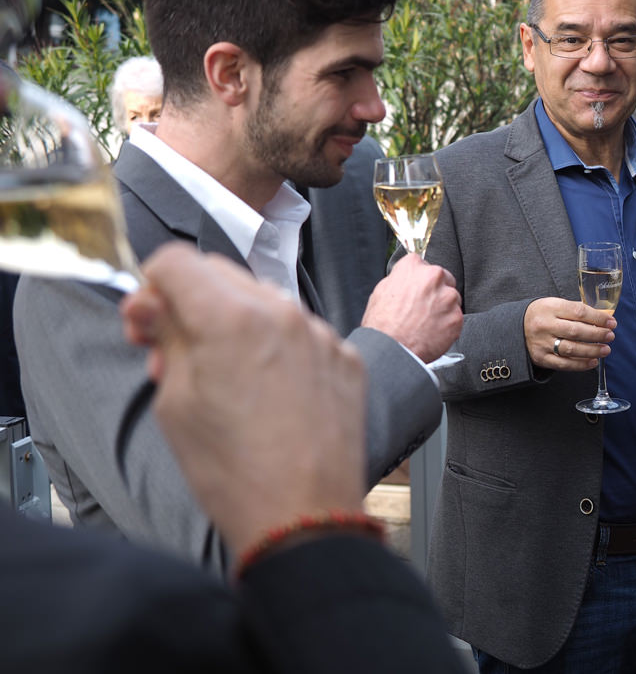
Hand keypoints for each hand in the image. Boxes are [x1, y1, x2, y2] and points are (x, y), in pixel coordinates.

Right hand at [121, 244, 366, 557]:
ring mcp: (321, 333)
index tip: (147, 321)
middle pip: (221, 274)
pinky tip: (266, 392)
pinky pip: (301, 332)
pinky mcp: (345, 357)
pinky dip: (277, 347)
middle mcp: (283, 312)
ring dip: (235, 322)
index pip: (177, 261)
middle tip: (173, 352)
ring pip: (264, 300)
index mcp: (232, 317)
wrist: (304, 517)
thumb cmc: (234, 471)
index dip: (151, 287)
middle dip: (190, 303)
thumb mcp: (175, 403)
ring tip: (222, 378)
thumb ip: (166, 338)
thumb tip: (155, 304)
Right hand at [362, 252, 462, 362]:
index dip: (420, 278)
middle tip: (424, 307)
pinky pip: (455, 318)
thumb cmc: (382, 324)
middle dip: (437, 291)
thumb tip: (407, 279)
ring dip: (443, 308)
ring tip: (426, 322)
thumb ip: (400, 279)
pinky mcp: (457, 317)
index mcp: (414, 267)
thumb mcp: (382, 291)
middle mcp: (434, 277)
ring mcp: (448, 297)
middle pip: (443, 278)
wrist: (391, 350)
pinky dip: (447, 325)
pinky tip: (432, 332)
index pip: (422, 264)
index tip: (418, 287)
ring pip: (452, 298)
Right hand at [524, 297, 614, 371]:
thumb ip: (575, 310)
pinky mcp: (541, 358)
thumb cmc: (542, 315)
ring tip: (606, 350)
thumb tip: (602, 318)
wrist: (516, 328)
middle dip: (597, 334)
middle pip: (576, 331)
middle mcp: (545, 325)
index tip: (611, 322)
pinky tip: (593, 362)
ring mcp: (543, 343)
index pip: (579, 311)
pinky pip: (564, 364)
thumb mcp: (554, 304)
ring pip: (572, 349)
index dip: (598, 318)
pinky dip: (581, 364)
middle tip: (610, 336)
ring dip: (592, 350)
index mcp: (550, 307)